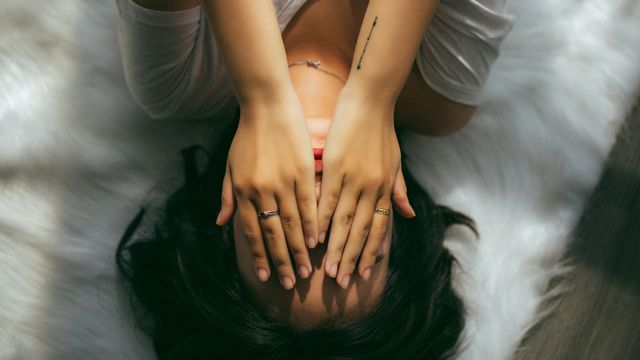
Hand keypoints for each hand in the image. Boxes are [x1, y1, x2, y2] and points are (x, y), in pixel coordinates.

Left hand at [215, 90, 317, 289]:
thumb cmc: (246, 136)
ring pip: (291, 222)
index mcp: (242, 190)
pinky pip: (308, 202)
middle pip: (272, 233)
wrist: (266, 105)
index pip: (250, 231)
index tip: (264, 276)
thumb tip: (222, 225)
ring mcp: (282, 181)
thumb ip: (227, 196)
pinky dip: (312, 223)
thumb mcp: (230, 167)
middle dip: (281, 261)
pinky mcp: (301, 170)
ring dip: (299, 248)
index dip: (258, 255)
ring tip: (307, 269)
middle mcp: (261, 190)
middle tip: (290, 283)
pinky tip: (317, 240)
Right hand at [318, 86, 414, 288]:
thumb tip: (409, 216)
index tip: (362, 274)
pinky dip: (321, 219)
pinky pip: (328, 198)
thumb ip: (400, 190)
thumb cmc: (382, 129)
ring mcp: (354, 178)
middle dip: (351, 258)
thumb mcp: (396, 162)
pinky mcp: (336, 166)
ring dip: (335, 247)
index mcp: (385, 187)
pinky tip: (313, 236)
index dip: (370, 252)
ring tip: (326, 270)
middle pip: (361, 230)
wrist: (372, 98)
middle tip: (342, 282)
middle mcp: (372, 187)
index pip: (378, 228)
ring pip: (344, 221)